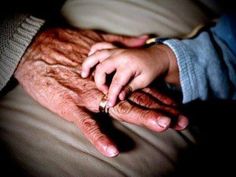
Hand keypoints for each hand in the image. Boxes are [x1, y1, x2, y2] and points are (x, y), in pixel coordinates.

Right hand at [15, 27, 186, 156]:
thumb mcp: (97, 40)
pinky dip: (99, 137)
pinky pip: (87, 124)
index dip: (161, 98)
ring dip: (143, 116)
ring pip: (120, 108)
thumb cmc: (66, 45)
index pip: (141, 88)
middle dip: (161, 109)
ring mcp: (90, 96)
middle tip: (182, 120)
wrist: (37, 49)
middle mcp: (106, 86)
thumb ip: (122, 41)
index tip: (178, 107)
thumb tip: (144, 38)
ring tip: (163, 125)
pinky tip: (112, 150)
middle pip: (138, 99)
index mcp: (111, 75)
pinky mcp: (71, 106)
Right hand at [82, 42, 179, 106]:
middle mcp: (120, 55)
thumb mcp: (144, 81)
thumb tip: (119, 97)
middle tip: (104, 91)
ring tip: (84, 75)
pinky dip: (92, 53)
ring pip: (96, 54)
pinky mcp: (113, 48)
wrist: (157, 57)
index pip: (116, 82)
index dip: (112, 94)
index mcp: (129, 64)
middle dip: (100, 82)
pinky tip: (90, 62)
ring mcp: (115, 50)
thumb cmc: (152, 69)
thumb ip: (130, 88)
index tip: (109, 104)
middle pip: (102, 68)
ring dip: (88, 64)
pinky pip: (99, 46)